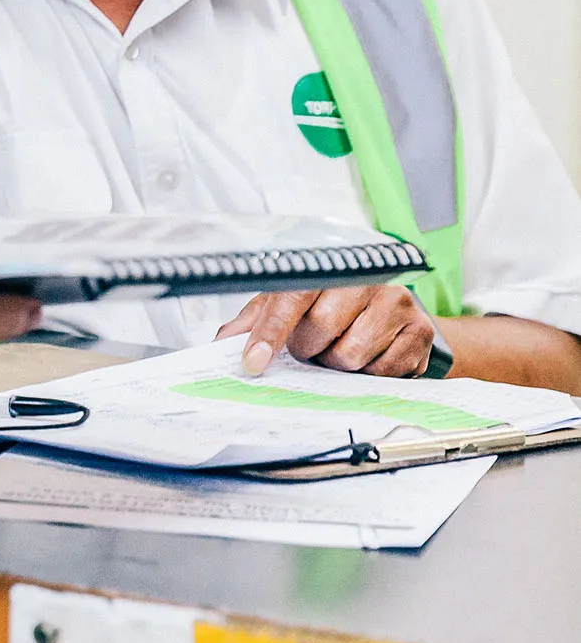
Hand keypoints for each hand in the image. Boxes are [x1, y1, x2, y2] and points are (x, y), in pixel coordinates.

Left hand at [218, 286, 435, 378]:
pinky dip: (367, 373)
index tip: (253, 361)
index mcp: (327, 268)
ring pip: (351, 354)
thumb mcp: (289, 305)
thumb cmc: (334, 307)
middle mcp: (365, 280)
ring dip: (337, 363)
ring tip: (339, 348)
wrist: (398, 316)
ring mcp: (397, 304)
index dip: (270, 332)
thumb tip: (223, 342)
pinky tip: (369, 356)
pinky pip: (382, 371)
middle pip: (321, 329)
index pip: (292, 298)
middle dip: (308, 349)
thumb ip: (255, 321)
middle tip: (310, 346)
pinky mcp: (419, 333)